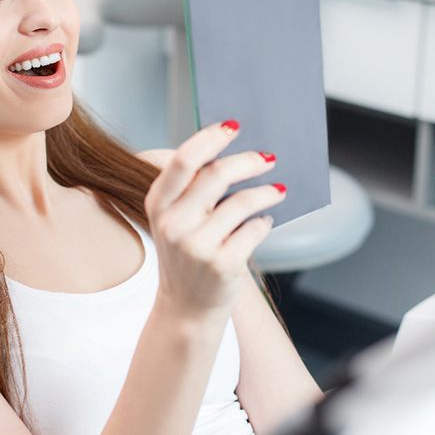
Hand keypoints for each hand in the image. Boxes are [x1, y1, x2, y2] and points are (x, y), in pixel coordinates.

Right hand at [144, 119, 283, 320]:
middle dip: (249, 161)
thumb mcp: (175, 218)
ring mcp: (197, 246)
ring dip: (266, 192)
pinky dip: (264, 222)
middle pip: (217, 175)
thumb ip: (192, 188)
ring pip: (242, 202)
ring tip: (276, 191)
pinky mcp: (222, 265)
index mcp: (158, 203)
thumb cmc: (186, 252)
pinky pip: (255, 230)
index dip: (210, 138)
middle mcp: (173, 224)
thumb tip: (235, 150)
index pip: (183, 160)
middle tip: (269, 158)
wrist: (186, 308)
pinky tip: (264, 222)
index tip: (233, 126)